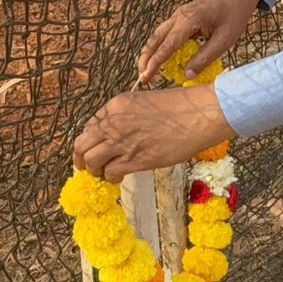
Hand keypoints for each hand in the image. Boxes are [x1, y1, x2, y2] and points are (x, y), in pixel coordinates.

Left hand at [73, 85, 233, 181]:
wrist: (200, 114)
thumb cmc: (181, 107)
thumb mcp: (145, 102)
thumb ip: (126, 117)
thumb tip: (119, 135)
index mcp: (115, 105)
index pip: (89, 127)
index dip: (90, 141)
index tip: (94, 150)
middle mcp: (113, 123)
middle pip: (82, 145)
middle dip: (82, 159)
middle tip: (87, 167)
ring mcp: (122, 142)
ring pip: (91, 162)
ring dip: (96, 171)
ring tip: (105, 174)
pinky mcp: (134, 159)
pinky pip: (110, 173)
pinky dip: (111, 178)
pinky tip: (119, 178)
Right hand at [137, 0, 257, 86]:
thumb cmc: (234, 17)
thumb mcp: (224, 40)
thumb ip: (205, 58)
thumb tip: (187, 76)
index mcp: (190, 20)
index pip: (168, 44)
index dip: (156, 62)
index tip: (147, 76)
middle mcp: (179, 15)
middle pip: (155, 38)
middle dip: (146, 58)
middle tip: (142, 77)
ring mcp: (178, 15)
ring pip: (157, 35)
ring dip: (150, 52)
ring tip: (145, 70)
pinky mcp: (180, 17)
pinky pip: (165, 33)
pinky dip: (158, 46)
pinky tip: (157, 58)